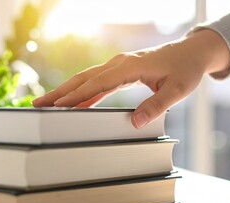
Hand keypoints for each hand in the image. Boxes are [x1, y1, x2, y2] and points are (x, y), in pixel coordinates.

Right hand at [32, 29, 229, 127]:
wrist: (191, 52)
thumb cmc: (185, 69)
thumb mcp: (177, 90)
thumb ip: (156, 105)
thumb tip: (136, 123)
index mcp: (130, 66)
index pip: (97, 83)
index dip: (77, 96)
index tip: (58, 106)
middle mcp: (119, 63)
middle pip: (83, 78)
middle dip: (60, 92)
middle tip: (38, 104)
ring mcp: (118, 66)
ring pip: (86, 78)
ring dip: (66, 91)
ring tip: (47, 104)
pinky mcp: (120, 70)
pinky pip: (97, 82)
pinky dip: (83, 92)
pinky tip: (74, 103)